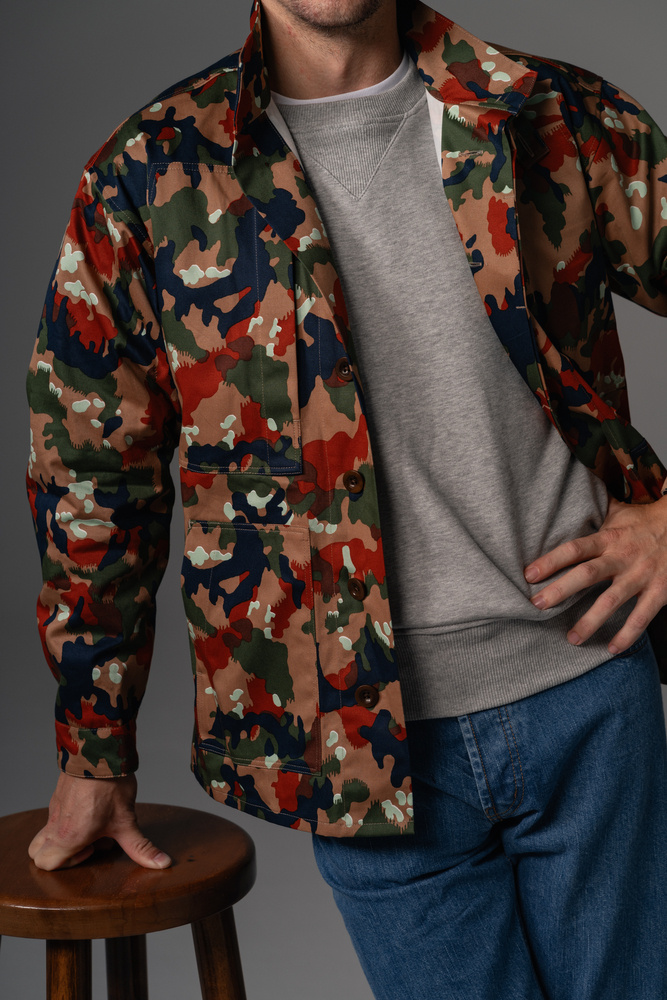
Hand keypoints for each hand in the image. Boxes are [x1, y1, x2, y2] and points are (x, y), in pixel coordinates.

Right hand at [28, 771, 171, 870]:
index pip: (46, 864)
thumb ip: (141, 847)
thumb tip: (162, 864)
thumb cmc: (111, 786)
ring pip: (45, 832)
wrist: (100, 749)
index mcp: (69, 836)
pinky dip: (69, 819)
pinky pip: (55, 813)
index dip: (69, 864)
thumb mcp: (127, 821)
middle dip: (61, 854)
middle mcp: (56, 824)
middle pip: (37, 852)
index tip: (93, 849)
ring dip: (65, 836)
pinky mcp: (59, 794)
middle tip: (90, 842)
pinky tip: (92, 808)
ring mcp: (55, 807)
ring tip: (92, 826)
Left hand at [523, 493, 666, 653]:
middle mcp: (622, 557)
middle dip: (560, 590)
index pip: (575, 549)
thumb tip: (565, 496)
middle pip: (587, 574)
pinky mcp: (659, 591)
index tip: (529, 575)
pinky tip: (612, 648)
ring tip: (572, 638)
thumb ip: (591, 512)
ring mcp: (641, 575)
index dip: (551, 561)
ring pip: (612, 600)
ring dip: (591, 621)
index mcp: (608, 538)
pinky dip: (627, 634)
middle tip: (537, 605)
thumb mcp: (617, 512)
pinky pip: (642, 616)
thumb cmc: (643, 522)